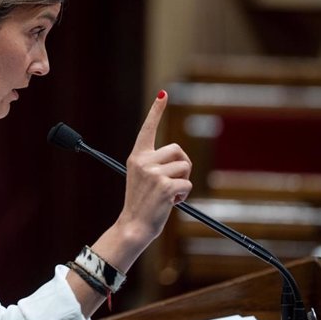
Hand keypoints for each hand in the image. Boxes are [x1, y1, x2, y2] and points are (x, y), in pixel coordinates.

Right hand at [117, 90, 191, 246]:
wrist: (133, 226)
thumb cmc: (141, 203)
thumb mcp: (142, 177)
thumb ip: (155, 164)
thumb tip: (180, 158)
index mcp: (136, 157)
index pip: (148, 128)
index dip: (156, 110)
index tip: (164, 93)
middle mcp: (143, 161)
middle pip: (178, 149)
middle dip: (182, 164)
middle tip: (173, 181)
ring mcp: (153, 173)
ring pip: (185, 166)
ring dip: (184, 181)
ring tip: (170, 193)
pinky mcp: (165, 186)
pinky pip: (187, 183)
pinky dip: (184, 194)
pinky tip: (171, 202)